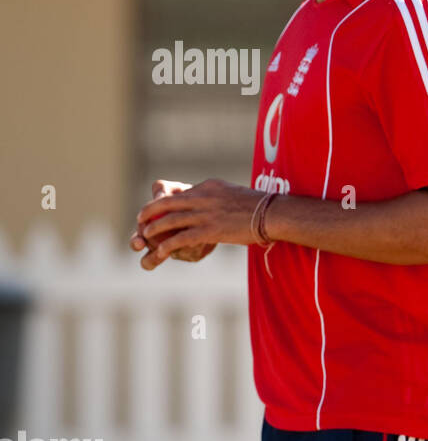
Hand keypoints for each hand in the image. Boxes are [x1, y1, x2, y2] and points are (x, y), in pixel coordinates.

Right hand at [130, 180, 217, 267]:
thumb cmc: (186, 196)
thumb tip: (160, 196)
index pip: (138, 241)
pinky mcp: (195, 254)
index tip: (140, 241)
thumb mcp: (173, 190)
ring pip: (174, 257)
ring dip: (178, 249)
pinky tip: (203, 235)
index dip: (136, 243)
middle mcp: (162, 246)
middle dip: (150, 259)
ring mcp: (179, 252)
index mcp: (150, 232)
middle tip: (158, 256)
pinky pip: (192, 254)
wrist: (212, 205)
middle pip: (149, 261)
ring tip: (188, 242)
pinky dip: (196, 243)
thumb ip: (163, 190)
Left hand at [132, 178, 262, 269]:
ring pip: (170, 220)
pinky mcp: (210, 230)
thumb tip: (219, 208)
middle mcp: (203, 197)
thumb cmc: (263, 207)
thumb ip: (222, 199)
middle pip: (168, 202)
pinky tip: (159, 254)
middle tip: (141, 218)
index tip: (160, 210)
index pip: (182, 193)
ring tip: (145, 236)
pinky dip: (166, 246)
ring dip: (154, 229)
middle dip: (151, 211)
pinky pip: (180, 238)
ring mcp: (206, 213)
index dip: (167, 202)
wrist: (274, 214)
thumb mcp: (238, 196)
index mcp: (210, 186)